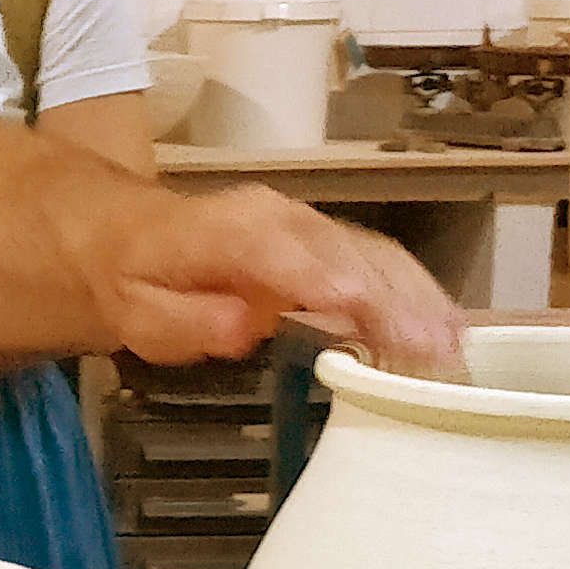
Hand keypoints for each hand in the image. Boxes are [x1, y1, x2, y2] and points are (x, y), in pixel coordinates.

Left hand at [103, 185, 471, 379]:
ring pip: (372, 252)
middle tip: (438, 350)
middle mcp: (274, 218)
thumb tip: (243, 327)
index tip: (373, 316)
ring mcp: (302, 224)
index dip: (332, 281)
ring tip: (454, 343)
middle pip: (346, 252)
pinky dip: (411, 289)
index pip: (287, 255)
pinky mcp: (320, 238)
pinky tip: (440, 322)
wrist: (115, 227)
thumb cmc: (123, 276)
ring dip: (417, 296)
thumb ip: (182, 322)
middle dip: (395, 299)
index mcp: (221, 232)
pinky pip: (374, 258)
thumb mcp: (127, 310)